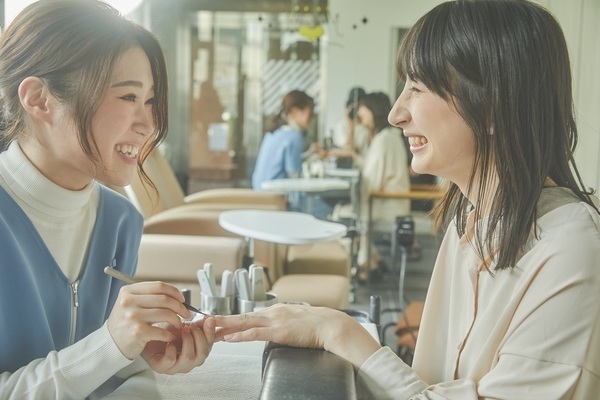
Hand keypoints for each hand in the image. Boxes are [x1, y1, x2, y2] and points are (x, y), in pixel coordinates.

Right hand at [107, 282, 191, 359]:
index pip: (158, 286)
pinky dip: (169, 334)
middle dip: (180, 306)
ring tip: (179, 324)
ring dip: (177, 320)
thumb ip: (147, 296)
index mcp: (128, 291)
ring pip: (166, 314)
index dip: (174, 292)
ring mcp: (133, 316)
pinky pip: (162, 330)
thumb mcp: (130, 303)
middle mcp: (129, 302)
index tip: (182, 299)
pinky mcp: (137, 332)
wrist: (110, 344)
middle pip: (164, 299)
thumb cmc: (124, 323)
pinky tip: (170, 336)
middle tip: (186, 313)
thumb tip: (175, 294)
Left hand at [142, 318, 214, 373]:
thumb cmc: (167, 332)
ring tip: (182, 330)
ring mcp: (175, 367)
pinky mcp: (161, 367)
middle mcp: (188, 363)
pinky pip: (171, 360)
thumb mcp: (186, 326)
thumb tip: (213, 319)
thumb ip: (200, 325)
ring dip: (187, 340)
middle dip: (199, 337)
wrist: (148, 334)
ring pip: (189, 358)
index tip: (209, 320)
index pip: (209, 347)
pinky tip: (169, 341)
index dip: (211, 333)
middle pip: (202, 354)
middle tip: (191, 326)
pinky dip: (171, 349)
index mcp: (196, 353)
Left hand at [213, 304, 380, 366]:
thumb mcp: (295, 321)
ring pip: (244, 322)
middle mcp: (273, 312)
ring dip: (226, 325)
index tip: (218, 320)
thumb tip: (274, 329)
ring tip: (211, 328)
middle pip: (242, 316)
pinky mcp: (279, 331)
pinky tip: (230, 337)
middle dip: (222, 319)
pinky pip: (256, 333)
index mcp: (276, 310)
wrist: (331, 325)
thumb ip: (282, 324)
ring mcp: (275, 321)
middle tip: (205, 321)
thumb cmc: (317, 325)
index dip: (232, 318)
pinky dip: (241, 334)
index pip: (249, 315)